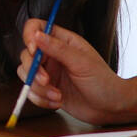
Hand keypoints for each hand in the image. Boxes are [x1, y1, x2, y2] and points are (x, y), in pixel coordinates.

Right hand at [16, 20, 130, 123]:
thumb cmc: (103, 81)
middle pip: (26, 55)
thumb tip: (36, 35)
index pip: (36, 28)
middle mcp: (52, 55)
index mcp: (62, 41)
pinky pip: (31, 92)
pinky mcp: (46, 90)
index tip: (33, 51)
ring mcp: (48, 73)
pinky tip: (58, 102)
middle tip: (47, 81)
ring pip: (26, 76)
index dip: (29, 37)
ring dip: (39, 89)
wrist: (110, 108)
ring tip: (58, 96)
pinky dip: (41, 99)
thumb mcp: (82, 62)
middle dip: (34, 71)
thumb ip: (57, 48)